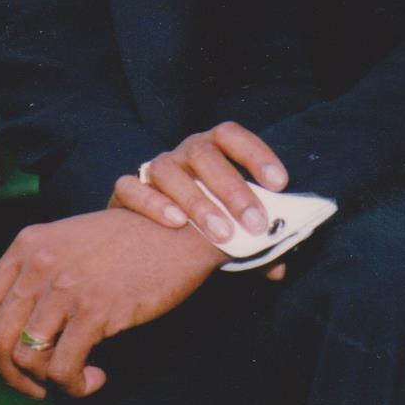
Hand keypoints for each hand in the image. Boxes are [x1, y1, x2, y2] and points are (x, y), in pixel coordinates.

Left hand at [0, 207, 222, 399]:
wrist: (181, 231)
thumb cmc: (130, 242)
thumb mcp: (72, 243)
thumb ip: (39, 274)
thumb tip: (13, 332)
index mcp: (28, 244)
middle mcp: (40, 262)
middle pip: (0, 339)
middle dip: (13, 375)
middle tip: (37, 388)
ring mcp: (65, 284)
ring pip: (28, 357)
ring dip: (48, 381)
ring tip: (75, 377)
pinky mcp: (93, 309)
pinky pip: (63, 368)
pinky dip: (75, 385)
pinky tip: (96, 378)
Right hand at [109, 119, 288, 248]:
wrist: (147, 240)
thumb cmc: (200, 228)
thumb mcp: (230, 229)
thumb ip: (254, 246)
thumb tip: (278, 268)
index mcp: (210, 151)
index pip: (231, 136)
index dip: (255, 154)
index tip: (280, 184)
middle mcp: (181, 154)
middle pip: (203, 154)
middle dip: (232, 188)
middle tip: (255, 223)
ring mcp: (152, 170)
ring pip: (169, 170)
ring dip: (198, 201)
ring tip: (221, 233)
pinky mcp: (124, 193)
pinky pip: (130, 188)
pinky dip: (153, 203)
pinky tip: (175, 223)